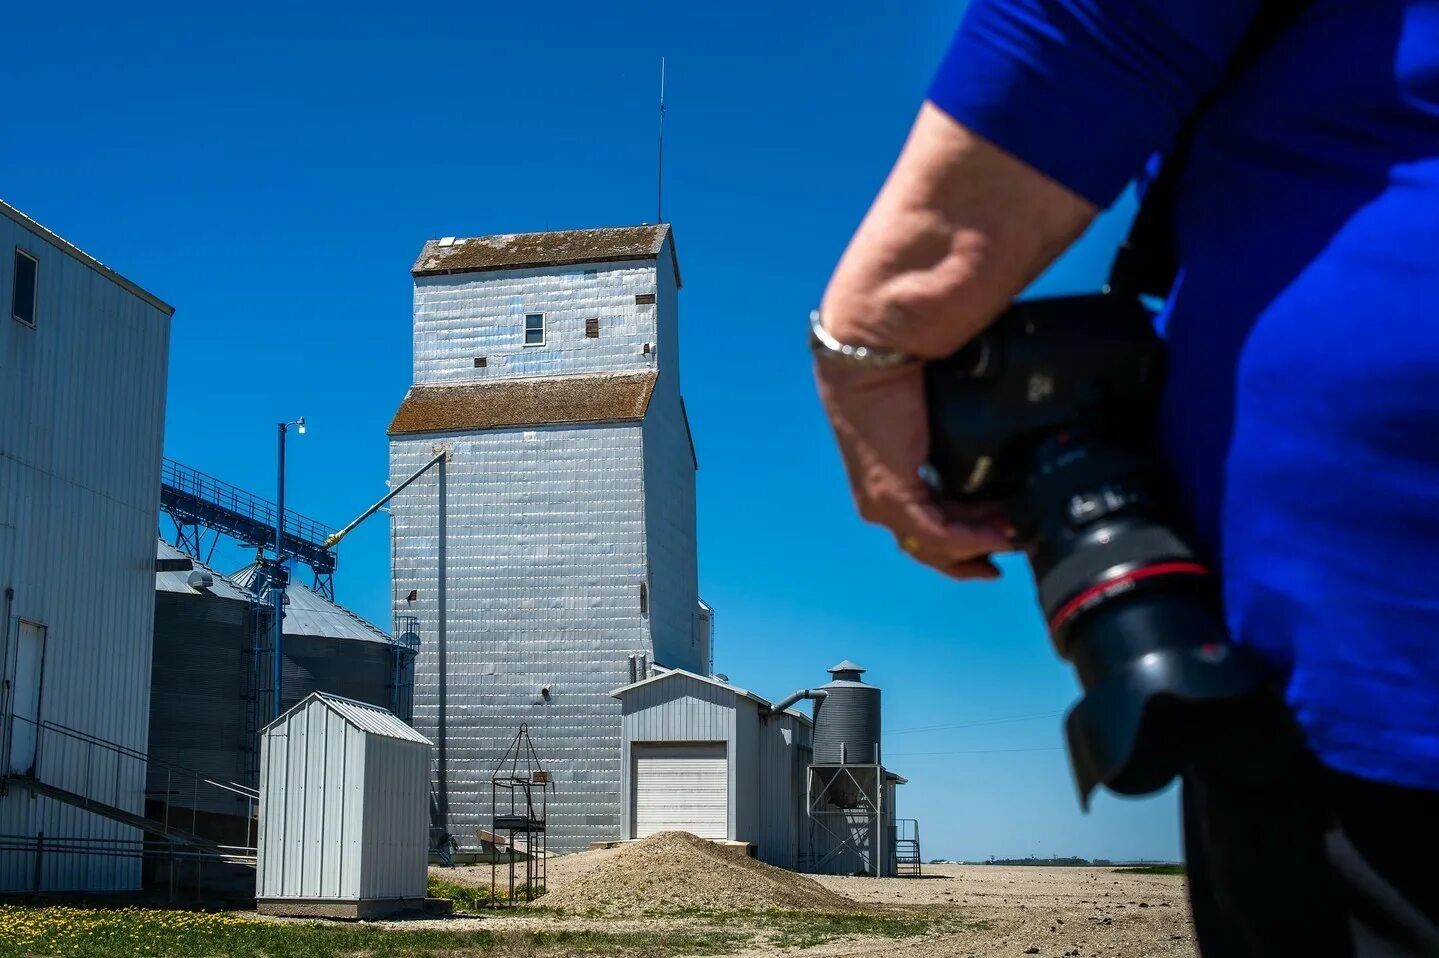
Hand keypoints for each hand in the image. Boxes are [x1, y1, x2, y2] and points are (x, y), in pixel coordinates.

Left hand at [814, 104, 1095, 577]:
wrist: (877, 340)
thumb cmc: (908, 350)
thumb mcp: (953, 383)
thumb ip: (980, 391)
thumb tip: (1020, 369)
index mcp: (896, 459)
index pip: (930, 511)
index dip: (972, 524)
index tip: (1010, 522)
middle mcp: (884, 482)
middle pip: (932, 538)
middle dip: (978, 545)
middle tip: (1017, 537)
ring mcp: (883, 494)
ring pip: (932, 543)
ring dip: (978, 544)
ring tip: (1013, 533)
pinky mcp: (890, 493)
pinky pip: (934, 533)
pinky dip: (969, 539)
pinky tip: (996, 534)